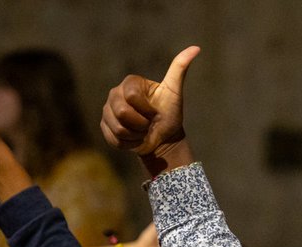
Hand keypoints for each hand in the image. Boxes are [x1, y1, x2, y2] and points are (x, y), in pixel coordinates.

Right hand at [100, 46, 199, 174]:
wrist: (163, 137)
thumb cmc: (169, 113)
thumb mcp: (174, 91)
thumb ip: (180, 69)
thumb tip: (196, 48)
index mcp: (130, 83)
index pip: (131, 96)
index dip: (146, 109)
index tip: (154, 111)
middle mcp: (114, 94)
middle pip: (121, 112)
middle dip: (140, 124)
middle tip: (148, 123)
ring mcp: (107, 111)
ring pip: (118, 128)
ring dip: (135, 135)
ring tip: (142, 131)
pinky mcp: (104, 127)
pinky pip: (114, 139)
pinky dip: (129, 144)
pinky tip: (135, 139)